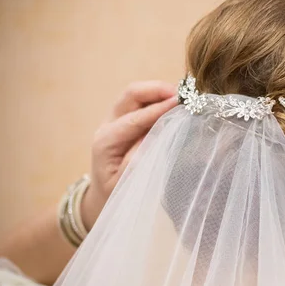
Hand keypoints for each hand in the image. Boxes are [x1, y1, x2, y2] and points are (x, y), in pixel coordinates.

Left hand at [81, 81, 177, 229]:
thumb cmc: (116, 193)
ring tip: (182, 96)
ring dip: (159, 91)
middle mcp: (108, 125)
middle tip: (182, 94)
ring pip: (136, 94)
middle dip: (156, 89)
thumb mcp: (124, 184)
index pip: (134, 119)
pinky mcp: (126, 120)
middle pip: (131, 94)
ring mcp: (116, 120)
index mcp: (106, 142)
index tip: (180, 104)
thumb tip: (157, 138)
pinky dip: (159, 98)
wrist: (102, 196)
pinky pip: (142, 102)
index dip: (158, 109)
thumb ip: (138, 161)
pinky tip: (176, 103)